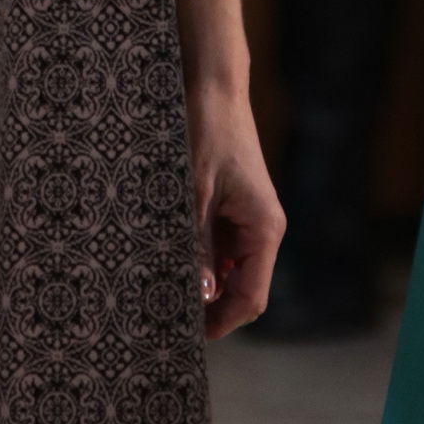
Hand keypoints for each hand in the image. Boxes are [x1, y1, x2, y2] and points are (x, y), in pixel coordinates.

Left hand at [186, 83, 284, 338]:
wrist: (210, 86)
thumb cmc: (206, 132)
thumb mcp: (194, 193)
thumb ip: (198, 246)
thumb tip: (200, 298)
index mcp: (265, 229)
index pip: (251, 298)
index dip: (221, 323)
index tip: (184, 337)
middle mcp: (262, 228)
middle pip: (240, 289)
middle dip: (208, 306)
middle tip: (164, 319)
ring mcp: (247, 219)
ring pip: (226, 270)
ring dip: (199, 280)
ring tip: (159, 290)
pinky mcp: (232, 208)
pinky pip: (217, 246)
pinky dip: (196, 256)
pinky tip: (166, 258)